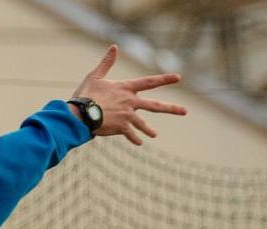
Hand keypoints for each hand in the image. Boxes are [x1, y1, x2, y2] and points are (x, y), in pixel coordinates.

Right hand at [72, 45, 187, 144]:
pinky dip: (134, 138)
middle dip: (171, 108)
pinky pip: (131, 134)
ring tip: (154, 134)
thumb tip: (114, 47)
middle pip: (155, 105)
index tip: (178, 78)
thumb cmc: (87, 94)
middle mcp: (130, 102)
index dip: (164, 79)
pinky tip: (138, 143)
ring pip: (143, 123)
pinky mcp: (122, 128)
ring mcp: (127, 116)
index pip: (149, 82)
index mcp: (126, 89)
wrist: (82, 114)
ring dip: (148, 130)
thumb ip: (106, 62)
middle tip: (185, 111)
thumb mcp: (95, 76)